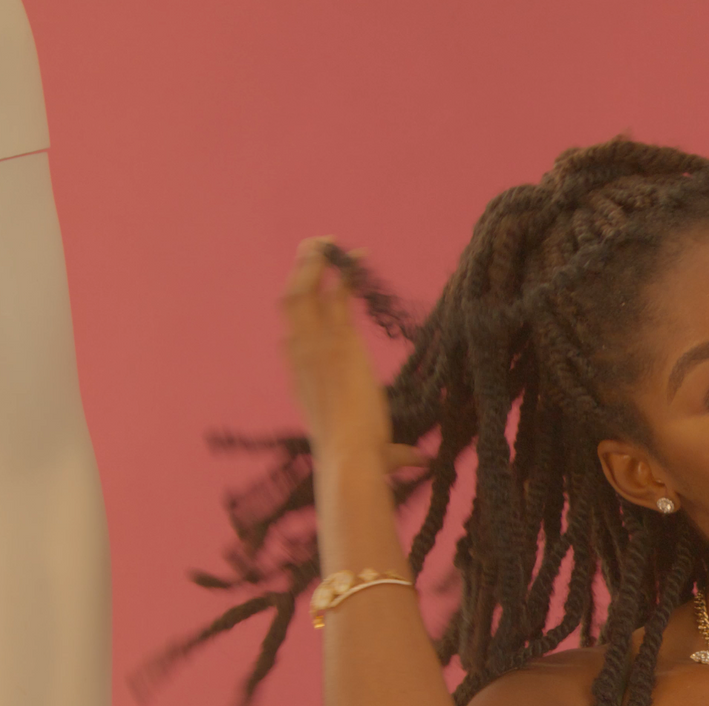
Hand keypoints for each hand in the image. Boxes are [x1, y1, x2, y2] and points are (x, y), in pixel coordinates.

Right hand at [279, 236, 424, 471]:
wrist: (348, 456)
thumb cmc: (359, 461)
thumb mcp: (378, 453)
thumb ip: (396, 454)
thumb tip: (418, 461)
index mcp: (302, 382)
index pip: (296, 337)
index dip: (305, 314)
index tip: (317, 293)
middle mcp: (301, 359)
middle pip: (291, 305)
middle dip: (301, 274)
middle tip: (313, 250)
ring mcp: (315, 347)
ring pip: (301, 293)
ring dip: (312, 264)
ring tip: (324, 241)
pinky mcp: (337, 341)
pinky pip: (334, 295)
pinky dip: (343, 272)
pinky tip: (356, 254)